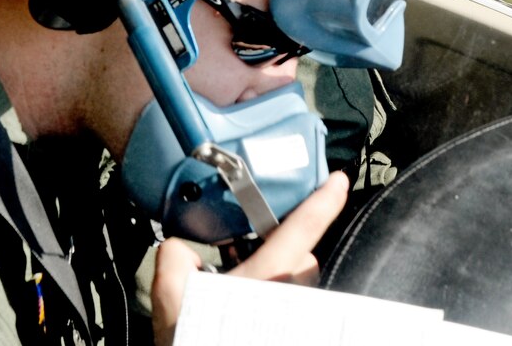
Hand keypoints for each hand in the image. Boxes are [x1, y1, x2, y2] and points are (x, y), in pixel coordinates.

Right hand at [150, 171, 349, 345]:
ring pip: (298, 282)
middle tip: (252, 254)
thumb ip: (173, 257)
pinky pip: (291, 304)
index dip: (324, 201)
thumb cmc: (198, 341)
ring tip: (246, 285)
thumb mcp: (172, 296)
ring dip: (278, 277)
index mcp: (267, 277)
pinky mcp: (292, 328)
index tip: (338, 180)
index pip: (303, 228)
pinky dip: (273, 298)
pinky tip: (247, 308)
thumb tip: (178, 247)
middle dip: (283, 249)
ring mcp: (294, 316)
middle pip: (303, 256)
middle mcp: (289, 295)